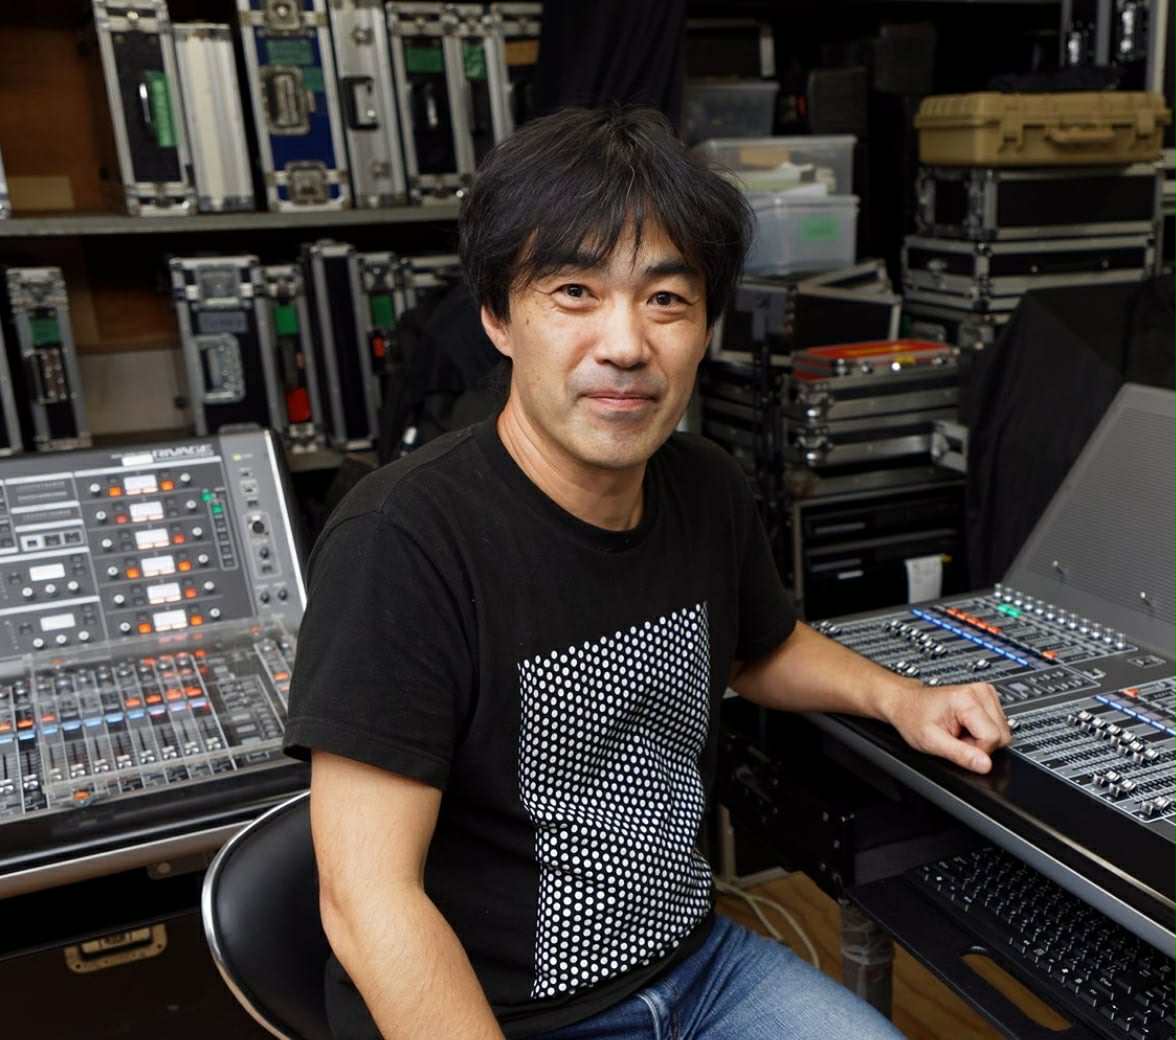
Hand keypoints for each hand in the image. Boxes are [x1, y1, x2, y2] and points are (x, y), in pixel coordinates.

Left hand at [884, 681, 1012, 773]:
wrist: (906, 703)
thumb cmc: (913, 717)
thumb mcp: (931, 741)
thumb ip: (960, 755)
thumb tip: (985, 765)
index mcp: (967, 699)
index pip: (993, 737)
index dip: (977, 750)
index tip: (957, 744)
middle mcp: (980, 692)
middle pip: (1001, 734)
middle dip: (981, 745)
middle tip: (956, 739)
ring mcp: (985, 693)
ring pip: (1002, 731)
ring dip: (982, 739)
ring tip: (959, 732)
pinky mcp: (988, 698)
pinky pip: (998, 726)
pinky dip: (982, 732)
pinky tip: (965, 727)